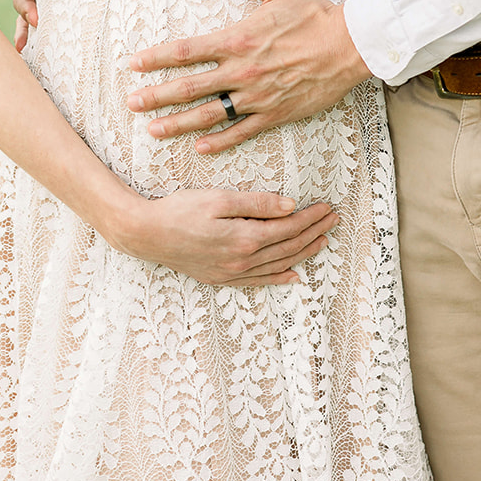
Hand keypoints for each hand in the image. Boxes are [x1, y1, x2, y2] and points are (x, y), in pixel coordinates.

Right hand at [106, 187, 339, 286]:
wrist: (147, 234)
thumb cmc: (180, 210)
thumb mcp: (219, 199)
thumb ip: (257, 204)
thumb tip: (290, 207)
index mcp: (244, 238)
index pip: (287, 228)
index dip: (310, 218)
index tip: (326, 207)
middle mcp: (242, 261)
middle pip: (287, 248)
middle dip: (313, 233)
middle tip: (333, 220)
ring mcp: (231, 273)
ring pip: (278, 265)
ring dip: (303, 254)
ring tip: (322, 242)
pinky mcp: (221, 278)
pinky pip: (258, 282)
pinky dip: (279, 278)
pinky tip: (293, 276)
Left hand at [126, 0, 370, 155]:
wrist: (349, 45)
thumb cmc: (313, 15)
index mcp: (238, 38)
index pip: (187, 51)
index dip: (157, 58)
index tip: (134, 63)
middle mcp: (242, 70)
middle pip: (190, 87)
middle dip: (157, 96)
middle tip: (132, 103)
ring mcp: (257, 95)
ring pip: (209, 114)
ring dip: (178, 123)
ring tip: (153, 130)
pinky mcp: (275, 113)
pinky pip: (242, 131)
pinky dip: (220, 141)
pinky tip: (200, 147)